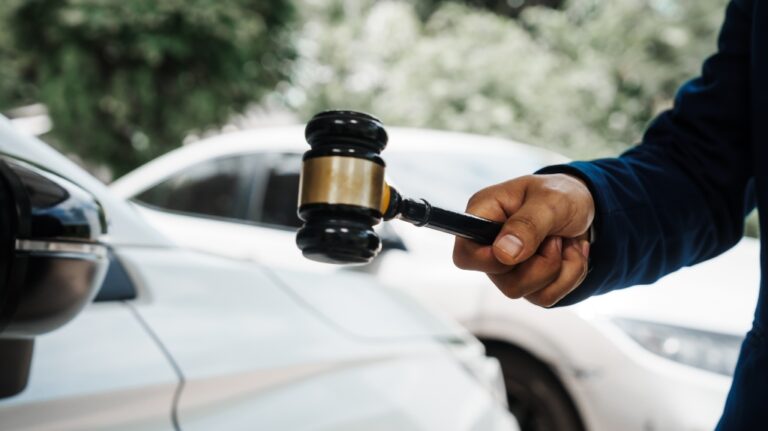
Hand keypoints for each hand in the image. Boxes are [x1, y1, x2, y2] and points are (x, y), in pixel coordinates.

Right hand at [452, 174, 594, 306]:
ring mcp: (508, 269)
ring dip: (560, 269)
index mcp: (483, 216)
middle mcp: (490, 246)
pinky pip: (545, 298)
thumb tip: (503, 254)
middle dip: (542, 264)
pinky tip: (570, 254)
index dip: (489, 261)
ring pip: (527, 293)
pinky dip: (569, 277)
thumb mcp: (550, 201)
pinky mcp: (528, 282)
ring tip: (565, 242)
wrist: (586, 207)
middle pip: (504, 282)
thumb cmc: (561, 194)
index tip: (521, 249)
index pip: (465, 256)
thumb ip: (527, 225)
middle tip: (556, 237)